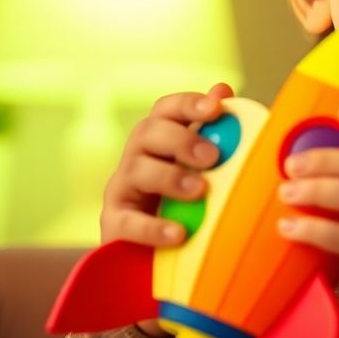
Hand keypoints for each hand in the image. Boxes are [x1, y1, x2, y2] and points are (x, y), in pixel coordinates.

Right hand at [101, 83, 232, 337]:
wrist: (156, 248)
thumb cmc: (188, 195)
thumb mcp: (204, 164)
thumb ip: (215, 129)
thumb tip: (223, 89)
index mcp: (160, 136)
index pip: (166, 109)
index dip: (189, 104)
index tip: (215, 108)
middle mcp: (137, 155)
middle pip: (149, 132)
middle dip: (182, 139)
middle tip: (212, 157)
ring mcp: (122, 188)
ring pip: (136, 169)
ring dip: (170, 177)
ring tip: (200, 191)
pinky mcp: (115, 222)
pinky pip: (128, 221)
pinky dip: (153, 227)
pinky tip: (179, 233)